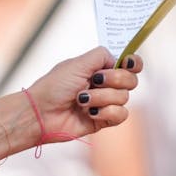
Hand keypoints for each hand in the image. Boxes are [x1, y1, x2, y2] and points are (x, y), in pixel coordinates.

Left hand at [25, 47, 142, 143]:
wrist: (40, 113)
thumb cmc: (54, 87)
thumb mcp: (77, 64)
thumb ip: (101, 55)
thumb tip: (118, 58)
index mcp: (100, 68)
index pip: (130, 63)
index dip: (134, 63)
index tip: (128, 63)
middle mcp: (105, 85)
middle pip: (131, 80)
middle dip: (114, 79)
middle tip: (94, 81)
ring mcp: (105, 103)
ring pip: (124, 98)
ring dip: (102, 97)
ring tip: (81, 100)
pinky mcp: (103, 120)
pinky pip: (121, 115)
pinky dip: (106, 112)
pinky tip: (90, 113)